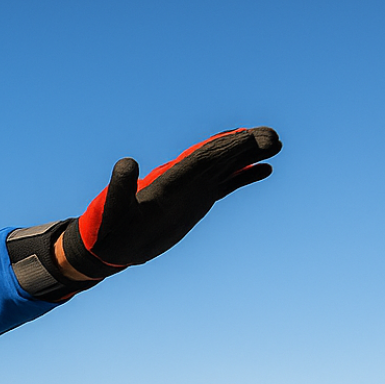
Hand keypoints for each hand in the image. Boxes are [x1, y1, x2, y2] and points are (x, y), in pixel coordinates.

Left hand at [60, 128, 280, 278]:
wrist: (108, 246)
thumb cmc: (108, 230)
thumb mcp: (112, 209)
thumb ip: (119, 187)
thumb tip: (127, 162)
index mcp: (169, 181)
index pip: (201, 160)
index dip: (225, 148)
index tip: (249, 138)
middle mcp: (183, 181)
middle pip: (218, 159)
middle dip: (244, 147)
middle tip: (274, 138)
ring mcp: (192, 191)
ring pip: (226, 168)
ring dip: (249, 156)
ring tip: (276, 144)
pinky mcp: (195, 202)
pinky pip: (224, 186)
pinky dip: (243, 177)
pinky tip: (264, 168)